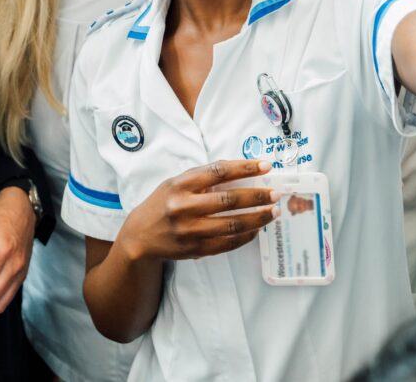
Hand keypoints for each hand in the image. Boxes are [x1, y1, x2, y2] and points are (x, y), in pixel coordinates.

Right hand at [118, 159, 278, 262]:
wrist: (140, 236)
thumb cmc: (162, 203)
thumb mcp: (175, 183)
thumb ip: (202, 178)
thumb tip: (239, 172)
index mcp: (180, 185)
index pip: (218, 172)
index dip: (244, 168)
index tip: (264, 166)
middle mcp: (184, 207)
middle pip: (229, 200)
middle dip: (257, 196)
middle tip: (275, 193)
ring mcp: (190, 231)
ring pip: (233, 224)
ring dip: (258, 218)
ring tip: (274, 211)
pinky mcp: (196, 250)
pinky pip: (228, 243)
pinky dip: (246, 236)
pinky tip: (257, 229)